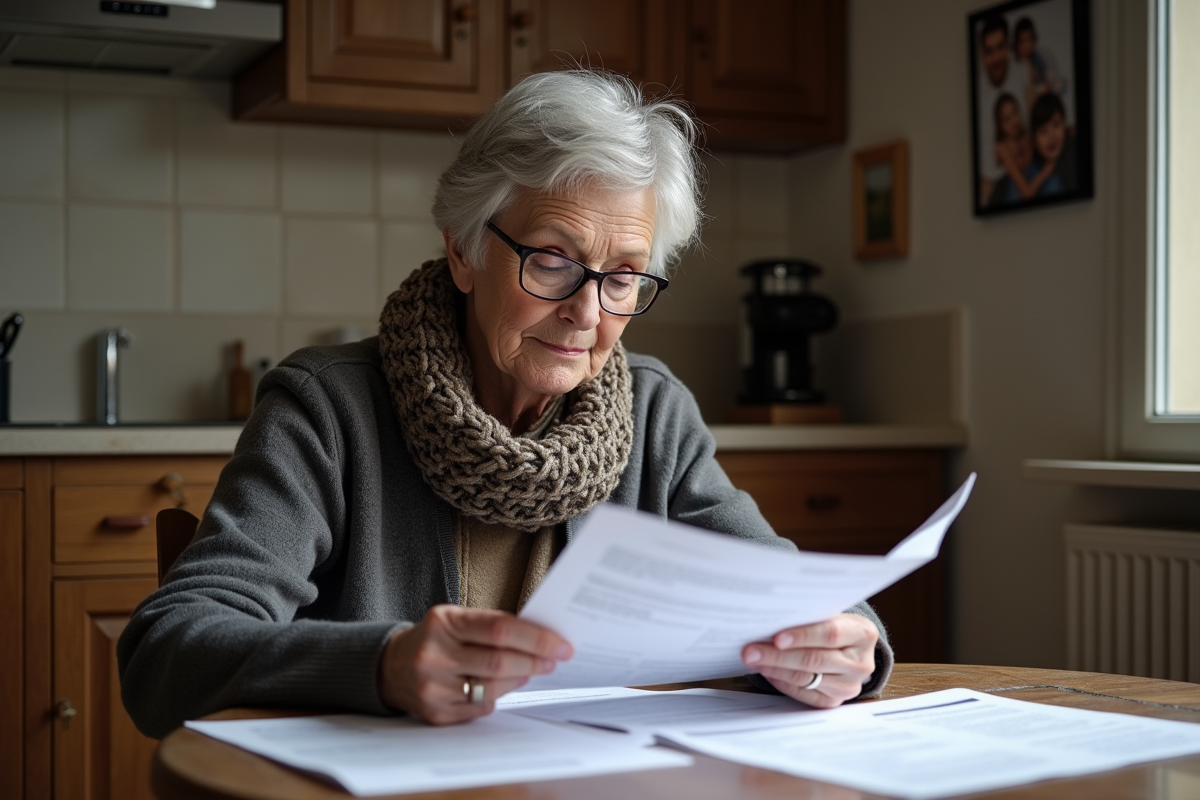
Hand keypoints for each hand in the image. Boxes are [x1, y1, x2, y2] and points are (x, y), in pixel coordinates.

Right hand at [378, 605, 571, 724]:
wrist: (390, 666)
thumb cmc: (435, 639)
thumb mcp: (455, 619)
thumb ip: (491, 626)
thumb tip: (539, 640)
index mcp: (443, 623)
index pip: (500, 629)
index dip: (536, 638)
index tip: (561, 644)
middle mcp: (435, 655)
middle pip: (500, 661)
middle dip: (535, 661)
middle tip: (555, 659)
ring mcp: (433, 687)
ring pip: (494, 688)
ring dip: (520, 679)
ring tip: (531, 670)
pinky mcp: (436, 713)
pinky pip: (481, 707)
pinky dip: (498, 695)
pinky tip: (503, 686)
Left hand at [742, 613, 877, 707]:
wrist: (852, 649)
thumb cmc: (834, 626)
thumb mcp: (831, 615)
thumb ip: (810, 618)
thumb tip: (770, 620)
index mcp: (863, 634)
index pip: (831, 634)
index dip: (802, 635)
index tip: (776, 637)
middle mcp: (860, 663)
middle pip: (815, 660)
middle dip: (778, 656)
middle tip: (751, 651)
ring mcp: (849, 686)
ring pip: (806, 679)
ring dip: (775, 669)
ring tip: (754, 660)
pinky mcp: (835, 701)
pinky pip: (804, 694)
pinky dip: (782, 682)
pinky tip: (767, 672)